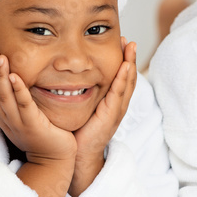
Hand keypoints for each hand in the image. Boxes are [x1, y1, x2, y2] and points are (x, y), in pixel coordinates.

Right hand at [0, 51, 76, 164]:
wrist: (53, 160)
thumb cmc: (42, 136)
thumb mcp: (23, 117)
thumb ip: (17, 102)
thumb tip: (15, 80)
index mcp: (3, 118)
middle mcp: (7, 120)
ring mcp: (19, 124)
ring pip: (4, 97)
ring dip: (1, 76)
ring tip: (0, 58)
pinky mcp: (33, 125)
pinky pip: (23, 105)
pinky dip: (18, 90)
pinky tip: (15, 76)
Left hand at [73, 36, 137, 157]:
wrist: (77, 155)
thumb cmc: (76, 132)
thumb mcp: (80, 107)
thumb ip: (78, 92)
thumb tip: (66, 74)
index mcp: (110, 103)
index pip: (120, 78)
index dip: (123, 61)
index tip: (121, 44)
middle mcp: (117, 105)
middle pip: (128, 78)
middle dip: (130, 58)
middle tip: (129, 41)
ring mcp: (116, 111)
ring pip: (127, 83)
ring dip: (130, 63)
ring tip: (131, 47)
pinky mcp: (111, 116)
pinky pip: (119, 94)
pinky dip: (123, 79)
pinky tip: (125, 66)